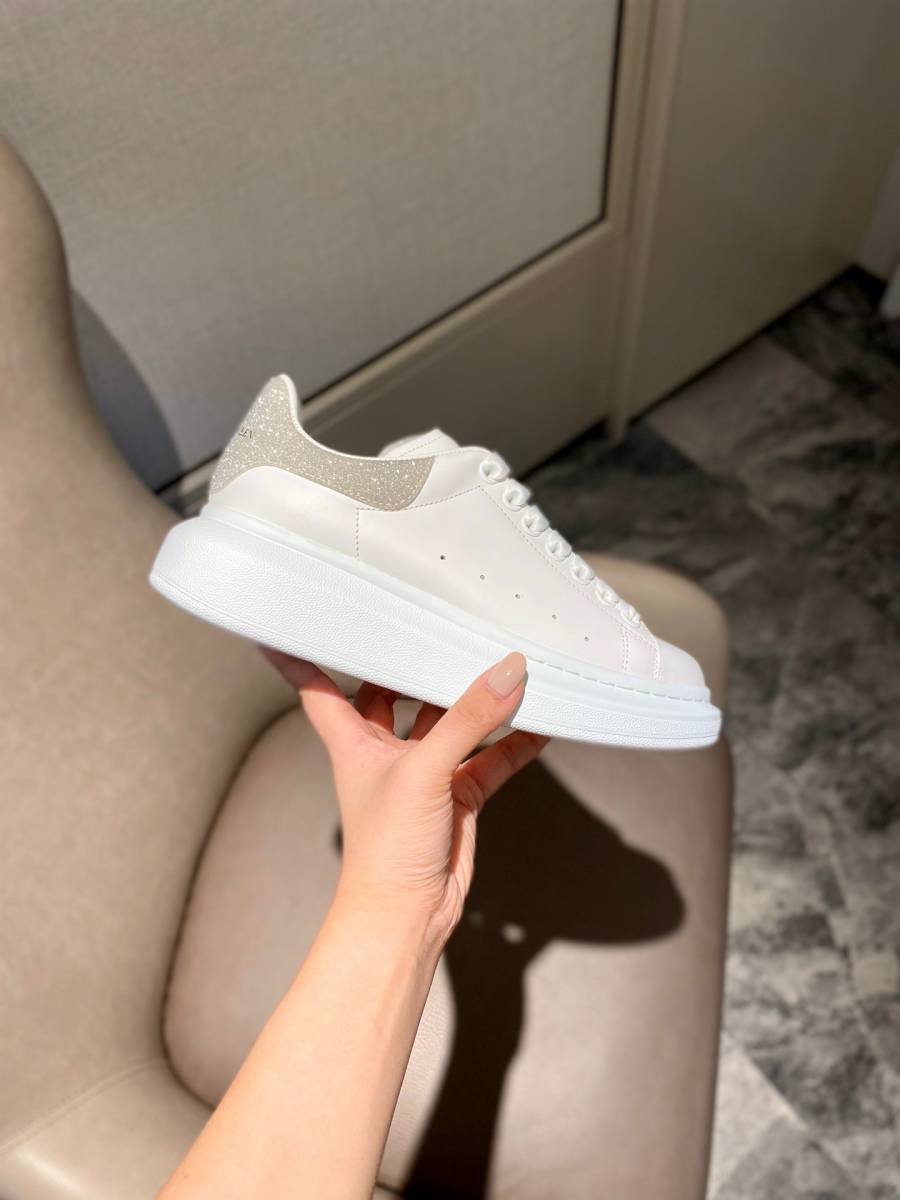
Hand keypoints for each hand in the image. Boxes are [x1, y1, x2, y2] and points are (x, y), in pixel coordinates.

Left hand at [261, 648, 547, 943]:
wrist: (408, 916)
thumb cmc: (386, 849)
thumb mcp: (423, 771)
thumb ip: (466, 719)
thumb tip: (507, 672)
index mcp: (353, 740)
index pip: (317, 686)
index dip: (301, 655)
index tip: (288, 622)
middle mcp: (385, 751)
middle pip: (392, 692)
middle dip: (412, 663)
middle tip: (436, 620)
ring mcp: (425, 772)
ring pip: (450, 723)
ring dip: (474, 700)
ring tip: (503, 662)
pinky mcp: (459, 795)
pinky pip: (490, 757)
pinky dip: (514, 741)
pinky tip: (540, 721)